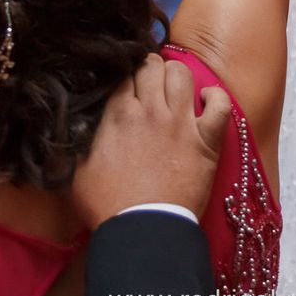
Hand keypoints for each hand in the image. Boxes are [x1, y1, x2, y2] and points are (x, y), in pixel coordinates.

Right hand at [70, 54, 232, 226]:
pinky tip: (205, 100)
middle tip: (148, 83)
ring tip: (172, 88)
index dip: (125, 74)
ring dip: (175, 76)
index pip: (124, 73)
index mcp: (119, 114)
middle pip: (152, 65)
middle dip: (149, 68)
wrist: (143, 230)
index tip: (126, 82)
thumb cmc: (107, 204)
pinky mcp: (207, 141)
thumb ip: (78, 138)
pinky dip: (215, 97)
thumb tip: (75, 120)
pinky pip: (220, 104)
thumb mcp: (78, 168)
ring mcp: (181, 123)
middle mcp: (151, 111)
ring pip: (182, 74)